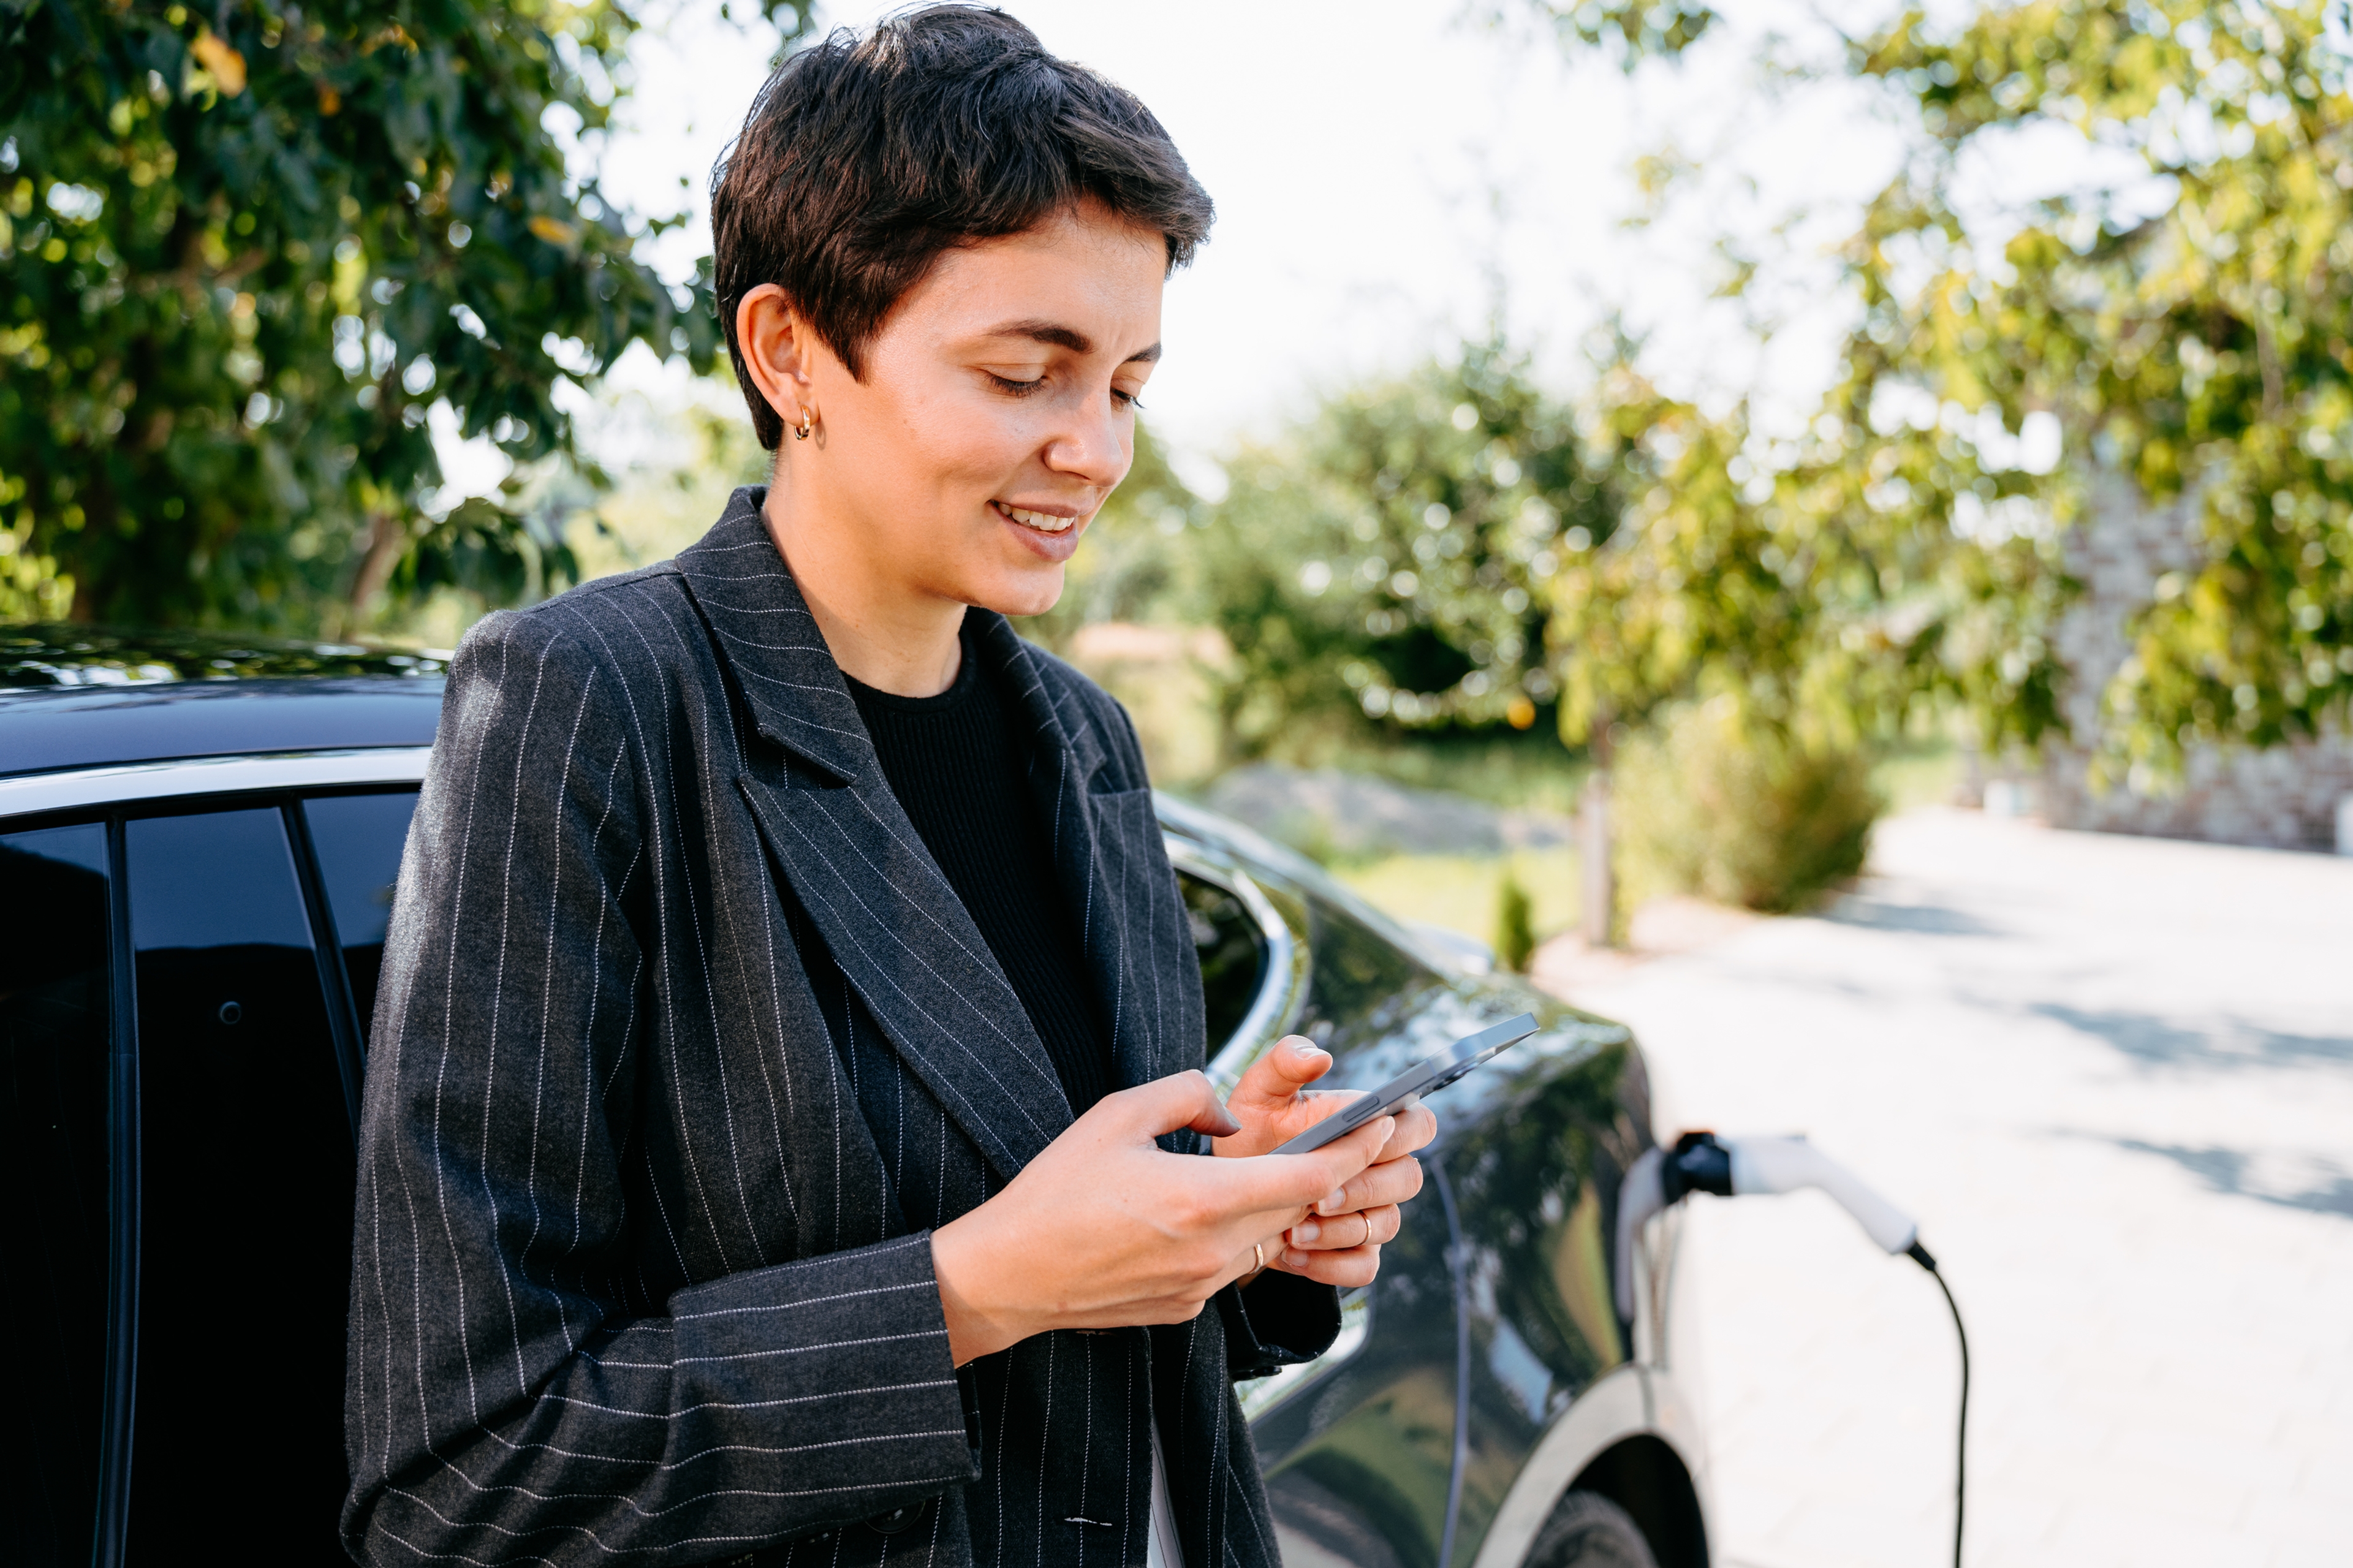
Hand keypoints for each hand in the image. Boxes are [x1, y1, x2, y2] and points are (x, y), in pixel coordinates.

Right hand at [929, 1069, 1398, 1365]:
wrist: (1008, 1276)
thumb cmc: (1056, 1190)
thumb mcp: (1117, 1115)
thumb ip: (1187, 1095)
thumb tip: (1226, 1113)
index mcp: (1202, 1197)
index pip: (1310, 1178)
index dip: (1355, 1150)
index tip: (1380, 1125)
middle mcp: (1213, 1250)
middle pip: (1298, 1210)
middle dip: (1326, 1174)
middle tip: (1346, 1139)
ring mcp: (1201, 1287)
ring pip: (1265, 1239)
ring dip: (1277, 1207)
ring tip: (1269, 1171)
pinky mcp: (1184, 1309)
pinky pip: (1229, 1265)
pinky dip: (1234, 1236)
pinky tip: (1200, 1215)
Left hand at [1212, 1036, 1436, 1289]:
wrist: (1227, 1191)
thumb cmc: (1252, 1133)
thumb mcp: (1258, 1094)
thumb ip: (1284, 1063)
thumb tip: (1320, 1057)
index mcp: (1370, 1125)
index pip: (1419, 1124)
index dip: (1402, 1135)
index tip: (1365, 1139)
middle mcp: (1381, 1169)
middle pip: (1409, 1179)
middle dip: (1363, 1189)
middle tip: (1317, 1197)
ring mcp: (1371, 1212)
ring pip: (1385, 1226)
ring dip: (1340, 1230)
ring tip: (1293, 1230)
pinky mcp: (1354, 1251)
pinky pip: (1364, 1267)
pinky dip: (1330, 1265)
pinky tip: (1293, 1255)